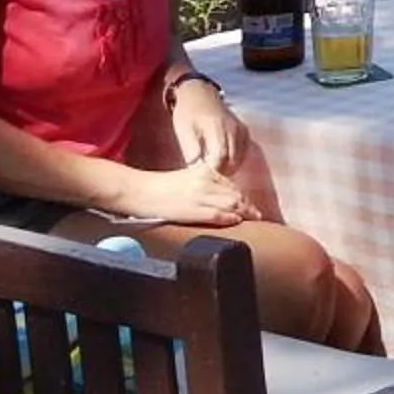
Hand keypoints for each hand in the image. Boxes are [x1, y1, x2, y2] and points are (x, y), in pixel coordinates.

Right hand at [118, 159, 254, 227]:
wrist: (136, 190)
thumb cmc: (158, 187)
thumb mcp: (186, 178)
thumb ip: (205, 184)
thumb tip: (222, 198)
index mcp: (205, 172)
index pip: (232, 186)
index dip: (244, 198)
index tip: (251, 206)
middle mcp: (205, 182)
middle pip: (235, 195)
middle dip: (248, 206)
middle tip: (257, 216)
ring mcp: (199, 195)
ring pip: (231, 203)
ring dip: (244, 212)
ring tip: (253, 220)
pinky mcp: (191, 209)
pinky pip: (216, 214)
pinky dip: (229, 218)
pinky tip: (236, 221)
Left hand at [169, 78, 242, 171]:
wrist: (199, 94)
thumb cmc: (188, 114)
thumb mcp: (183, 130)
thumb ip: (190, 150)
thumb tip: (195, 170)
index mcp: (217, 128)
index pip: (220, 158)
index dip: (212, 173)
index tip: (201, 180)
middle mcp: (233, 129)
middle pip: (232, 161)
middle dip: (220, 174)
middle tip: (206, 180)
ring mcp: (241, 130)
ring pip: (239, 159)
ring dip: (227, 169)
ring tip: (211, 172)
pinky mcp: (244, 132)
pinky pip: (242, 153)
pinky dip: (233, 161)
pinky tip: (220, 163)